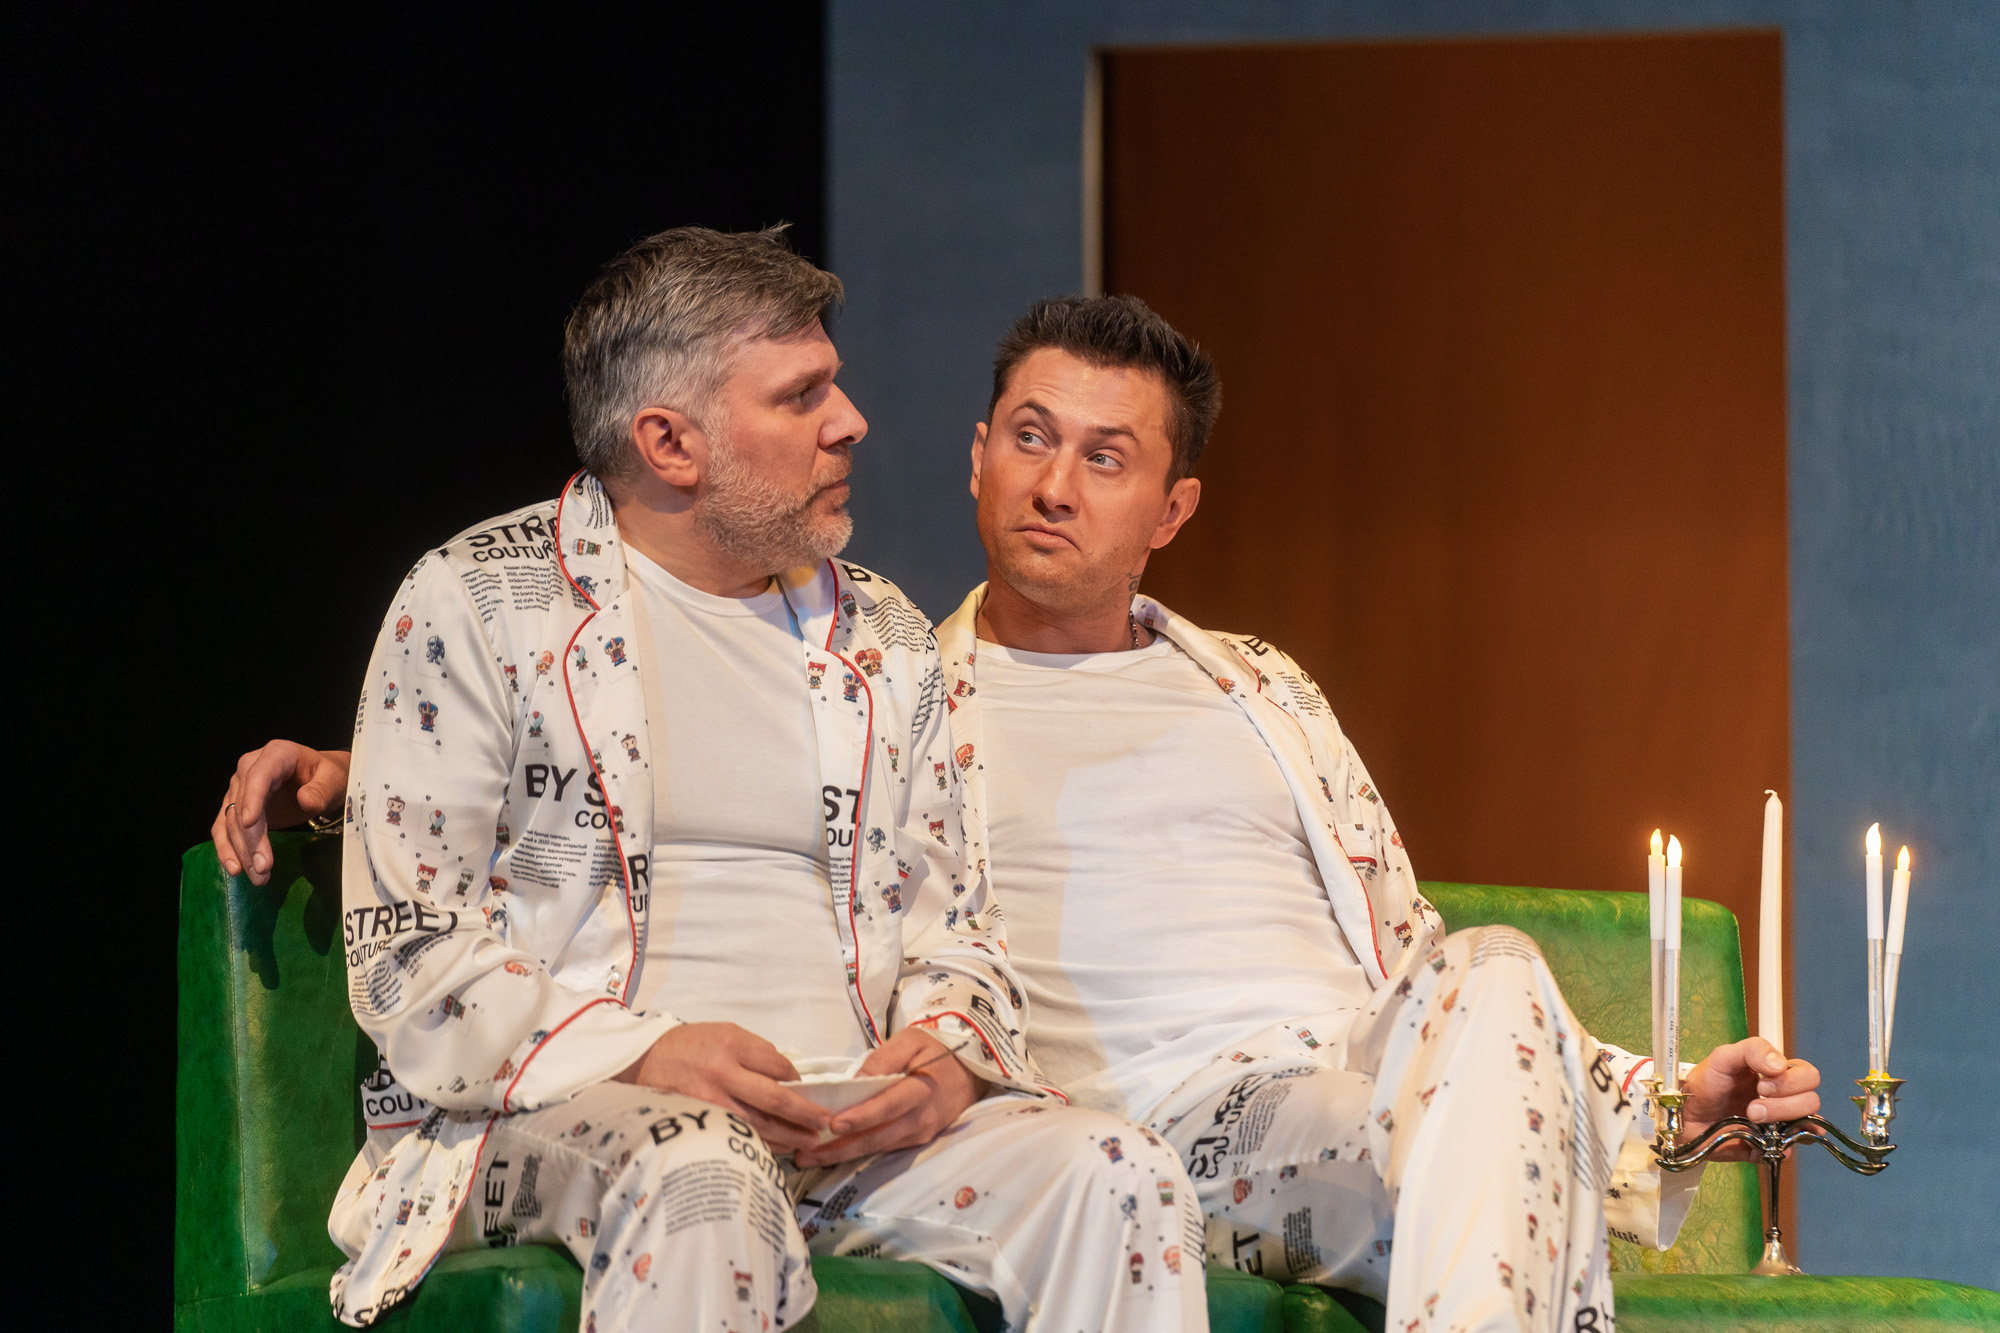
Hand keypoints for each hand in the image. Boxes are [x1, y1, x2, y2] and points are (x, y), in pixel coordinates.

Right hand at [213, 742, 352, 884]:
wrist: (321, 779)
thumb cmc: (328, 775)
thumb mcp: (335, 779)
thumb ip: (322, 789)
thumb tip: (306, 800)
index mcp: (276, 754)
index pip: (258, 776)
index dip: (252, 798)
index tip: (250, 823)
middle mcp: (251, 768)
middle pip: (242, 805)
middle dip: (251, 838)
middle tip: (263, 867)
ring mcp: (240, 788)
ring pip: (230, 821)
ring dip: (241, 850)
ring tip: (257, 875)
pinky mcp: (236, 807)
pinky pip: (224, 828)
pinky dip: (228, 849)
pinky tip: (237, 868)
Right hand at [615, 1022, 831, 1152]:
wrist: (643, 1060)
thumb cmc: (689, 1045)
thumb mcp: (725, 1032)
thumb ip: (756, 1052)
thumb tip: (788, 1077)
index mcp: (732, 1044)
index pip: (779, 1067)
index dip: (798, 1081)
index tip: (807, 1090)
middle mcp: (723, 1073)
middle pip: (774, 1099)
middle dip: (803, 1114)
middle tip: (824, 1123)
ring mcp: (710, 1101)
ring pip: (758, 1125)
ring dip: (787, 1135)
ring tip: (807, 1140)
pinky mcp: (698, 1120)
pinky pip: (736, 1135)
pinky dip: (758, 1143)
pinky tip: (776, 1147)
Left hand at [793, 1026, 989, 1168]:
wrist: (970, 1072)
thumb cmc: (937, 1051)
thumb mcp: (912, 1040)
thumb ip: (884, 1058)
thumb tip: (856, 1081)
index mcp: (921, 1091)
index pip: (888, 1107)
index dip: (861, 1117)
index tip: (834, 1125)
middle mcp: (921, 1119)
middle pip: (877, 1137)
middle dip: (840, 1149)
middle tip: (806, 1155)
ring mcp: (919, 1134)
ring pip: (877, 1148)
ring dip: (843, 1155)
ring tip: (810, 1158)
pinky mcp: (916, 1141)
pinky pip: (884, 1148)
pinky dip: (858, 1151)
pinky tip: (834, 1152)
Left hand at [1679, 1037, 1821, 1158]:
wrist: (1684, 1116)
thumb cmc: (1704, 1083)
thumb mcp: (1723, 1057)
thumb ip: (1752, 1050)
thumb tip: (1780, 1064)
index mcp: (1776, 1075)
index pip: (1808, 1075)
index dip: (1792, 1081)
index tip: (1761, 1084)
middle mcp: (1784, 1099)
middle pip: (1811, 1101)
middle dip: (1784, 1104)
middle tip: (1753, 1106)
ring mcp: (1779, 1124)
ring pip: (1806, 1125)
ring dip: (1780, 1121)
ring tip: (1751, 1118)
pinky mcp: (1771, 1146)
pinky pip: (1790, 1150)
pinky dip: (1780, 1146)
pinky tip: (1761, 1140)